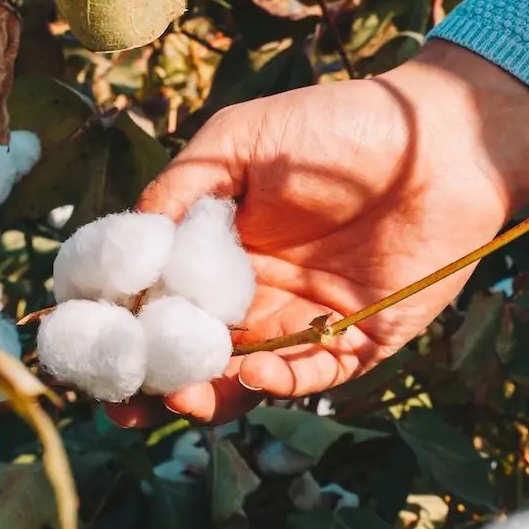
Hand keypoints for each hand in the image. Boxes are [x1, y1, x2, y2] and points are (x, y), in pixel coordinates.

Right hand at [110, 40, 528, 425]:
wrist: (439, 142)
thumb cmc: (340, 128)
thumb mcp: (241, 142)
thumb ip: (183, 188)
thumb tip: (130, 242)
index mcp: (220, 250)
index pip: (158, 302)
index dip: (122, 328)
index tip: (89, 345)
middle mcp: (256, 295)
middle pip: (190, 354)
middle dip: (153, 383)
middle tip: (125, 400)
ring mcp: (305, 323)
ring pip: (242, 379)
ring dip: (208, 395)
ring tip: (182, 397)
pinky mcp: (359, 343)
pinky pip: (310, 378)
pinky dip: (277, 384)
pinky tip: (251, 372)